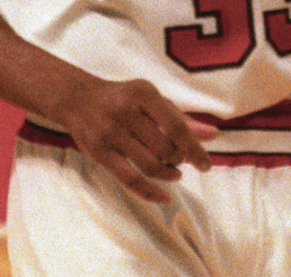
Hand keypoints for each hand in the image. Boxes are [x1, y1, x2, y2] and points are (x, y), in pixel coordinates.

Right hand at [56, 76, 218, 203]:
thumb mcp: (152, 100)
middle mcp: (126, 111)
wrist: (77, 98)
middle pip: (165, 148)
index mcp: (144, 93)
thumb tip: (213, 135)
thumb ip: (181, 118)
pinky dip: (150, 192)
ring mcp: (110, 132)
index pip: (176, 126)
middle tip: (180, 161)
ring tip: (174, 174)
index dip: (194, 148)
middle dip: (179, 160)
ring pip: (150, 165)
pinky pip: (129, 179)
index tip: (206, 166)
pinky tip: (165, 197)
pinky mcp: (99, 152)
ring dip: (168, 175)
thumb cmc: (124, 99)